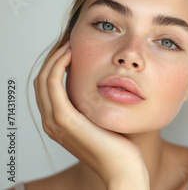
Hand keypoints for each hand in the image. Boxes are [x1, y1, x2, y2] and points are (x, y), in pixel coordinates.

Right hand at [34, 42, 148, 188]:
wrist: (124, 169)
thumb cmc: (121, 148)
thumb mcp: (105, 119)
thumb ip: (97, 105)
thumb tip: (107, 87)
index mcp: (60, 122)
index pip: (48, 87)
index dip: (56, 65)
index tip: (72, 49)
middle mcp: (52, 122)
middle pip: (41, 80)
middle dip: (53, 58)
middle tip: (69, 41)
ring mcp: (56, 122)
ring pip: (43, 79)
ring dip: (54, 58)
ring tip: (69, 43)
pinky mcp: (65, 120)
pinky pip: (52, 85)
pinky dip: (57, 66)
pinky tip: (71, 55)